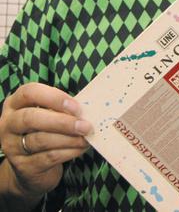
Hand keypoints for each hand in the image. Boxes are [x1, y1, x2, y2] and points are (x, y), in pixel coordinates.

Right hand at [0, 83, 91, 200]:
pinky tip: (81, 148)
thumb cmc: (44, 130)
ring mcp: (12, 147)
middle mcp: (8, 124)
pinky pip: (48, 157)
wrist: (30, 167)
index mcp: (15, 104)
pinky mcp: (23, 167)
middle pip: (31, 118)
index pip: (29, 93)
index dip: (54, 97)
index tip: (76, 106)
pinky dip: (69, 151)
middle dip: (62, 121)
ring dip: (69, 138)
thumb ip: (62, 109)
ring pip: (41, 140)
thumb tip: (87, 108)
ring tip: (86, 137)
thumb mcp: (48, 114)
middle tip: (85, 125)